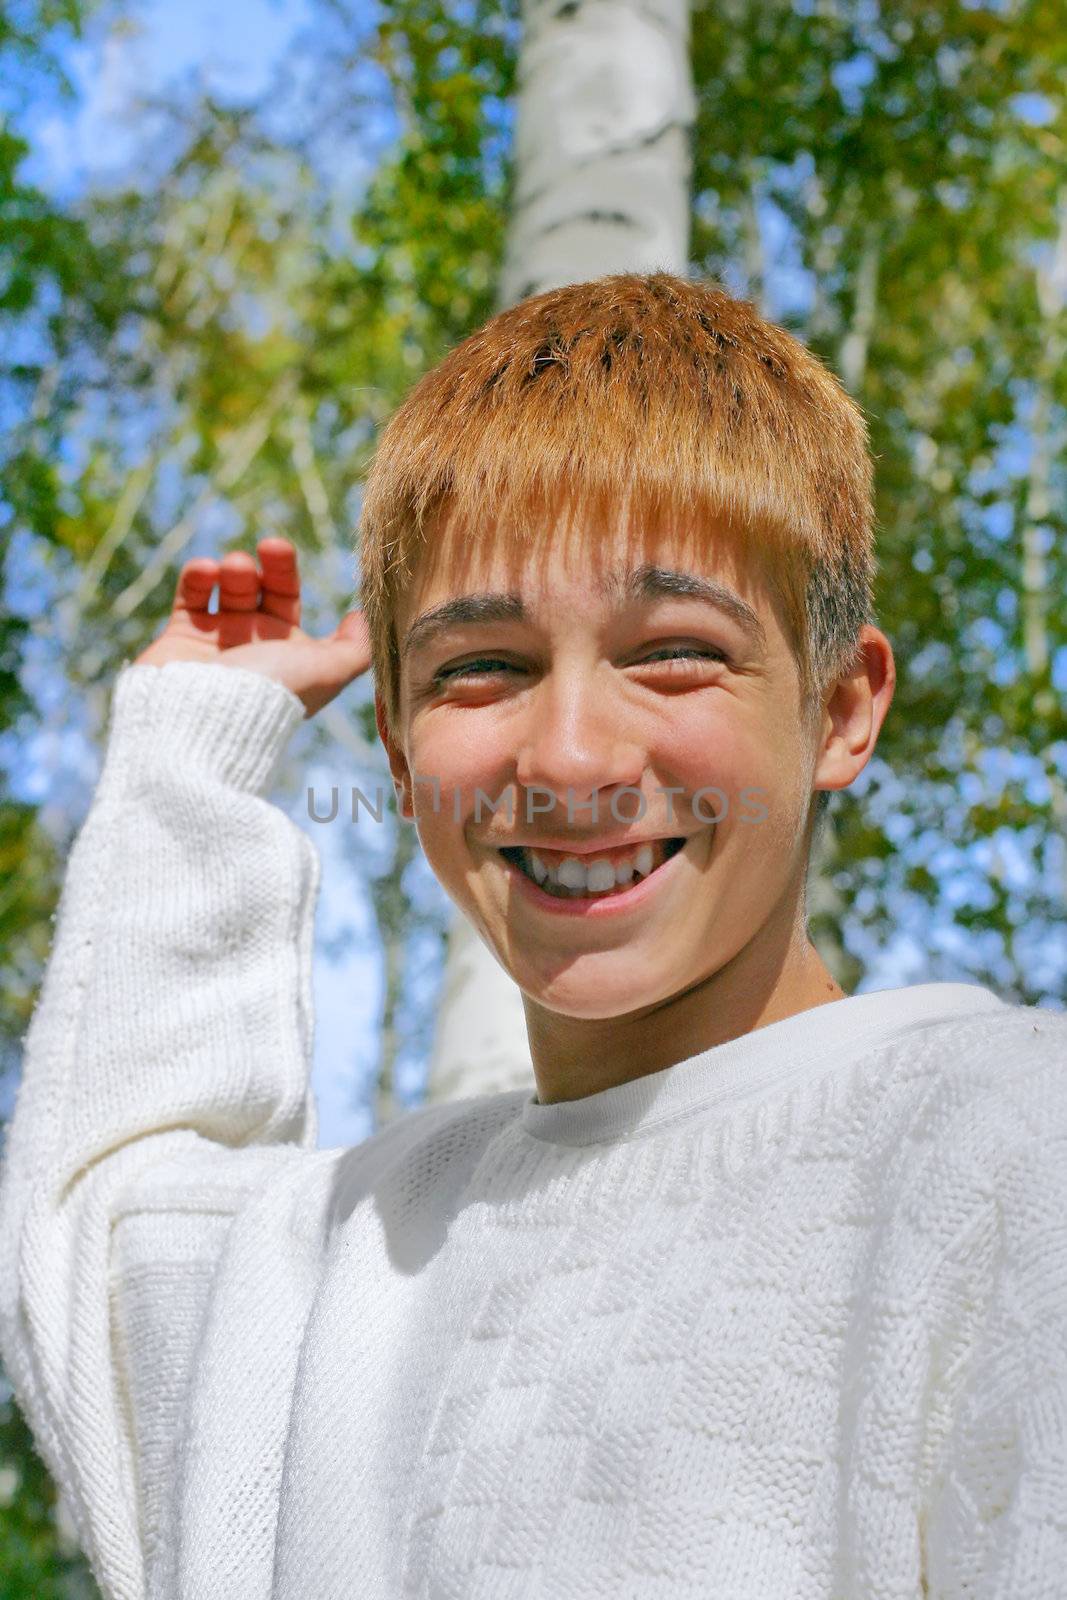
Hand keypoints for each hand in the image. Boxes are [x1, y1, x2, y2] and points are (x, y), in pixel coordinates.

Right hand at [133, 538, 371, 718]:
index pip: (288, 597)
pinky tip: (206, 571)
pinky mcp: (181, 637)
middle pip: (258, 588)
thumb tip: (365, 620)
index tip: (279, 548)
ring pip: (226, 589)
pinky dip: (198, 577)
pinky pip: (191, 597)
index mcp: (286, 650)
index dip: (285, 571)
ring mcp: (216, 639)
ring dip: (234, 570)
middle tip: (268, 546)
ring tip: (235, 567)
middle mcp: (252, 643)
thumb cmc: (273, 692)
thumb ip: (355, 647)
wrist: (208, 717)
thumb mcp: (328, 671)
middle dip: (265, 566)